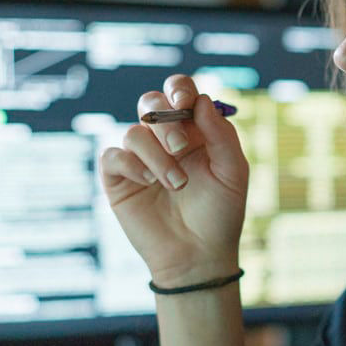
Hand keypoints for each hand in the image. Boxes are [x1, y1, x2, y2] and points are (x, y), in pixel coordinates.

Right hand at [98, 75, 248, 285]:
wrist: (199, 256)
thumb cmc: (220, 214)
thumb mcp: (233, 172)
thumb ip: (221, 135)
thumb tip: (201, 101)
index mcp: (193, 131)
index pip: (180, 92)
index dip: (179, 90)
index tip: (185, 105)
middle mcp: (163, 140)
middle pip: (150, 103)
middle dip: (166, 120)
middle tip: (182, 148)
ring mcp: (139, 159)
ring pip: (134, 132)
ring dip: (157, 156)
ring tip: (177, 184)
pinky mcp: (119, 180)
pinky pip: (113, 156)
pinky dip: (131, 165)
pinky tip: (148, 183)